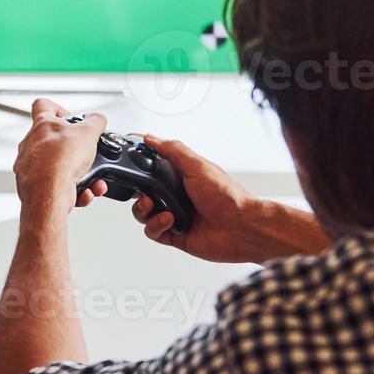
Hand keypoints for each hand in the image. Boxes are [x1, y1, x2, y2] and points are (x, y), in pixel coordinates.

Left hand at [12, 99, 109, 213]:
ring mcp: (30, 167)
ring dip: (79, 174)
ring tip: (91, 180)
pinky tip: (84, 192)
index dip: (58, 108)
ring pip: (59, 167)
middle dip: (75, 150)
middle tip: (86, 154)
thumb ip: (95, 121)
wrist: (48, 194)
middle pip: (54, 141)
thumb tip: (98, 118)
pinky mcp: (34, 187)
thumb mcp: (88, 132)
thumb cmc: (60, 161)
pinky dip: (74, 190)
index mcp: (41, 126)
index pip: (42, 105)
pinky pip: (57, 186)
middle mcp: (31, 145)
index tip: (71, 119)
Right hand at [130, 134, 319, 262]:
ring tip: (153, 206)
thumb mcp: (198, 166)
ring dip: (144, 210)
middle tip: (141, 192)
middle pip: (143, 193)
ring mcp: (175, 216)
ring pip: (144, 214)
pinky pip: (153, 232)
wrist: (243, 228)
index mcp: (182, 177)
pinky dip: (156, 226)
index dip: (140, 168)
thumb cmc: (228, 197)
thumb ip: (173, 150)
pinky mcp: (175, 235)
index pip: (153, 170)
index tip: (130, 163)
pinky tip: (169, 220)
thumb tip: (152, 138)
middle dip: (137, 193)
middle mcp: (177, 196)